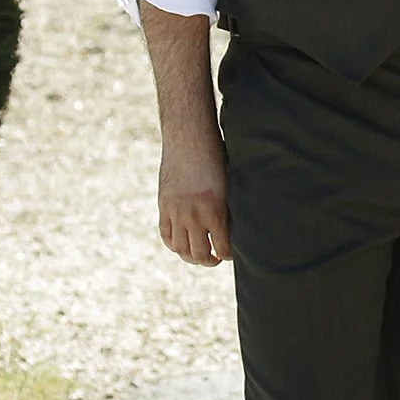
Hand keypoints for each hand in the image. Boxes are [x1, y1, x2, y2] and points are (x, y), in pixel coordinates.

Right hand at [158, 133, 230, 265]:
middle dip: (210, 261)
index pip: (222, 248)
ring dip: (191, 257)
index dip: (228, 256)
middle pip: (199, 254)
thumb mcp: (229, 184)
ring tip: (200, 255)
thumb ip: (228, 209)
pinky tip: (182, 244)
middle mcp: (194, 215)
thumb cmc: (217, 158)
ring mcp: (176, 212)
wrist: (190, 139)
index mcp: (216, 211)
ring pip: (181, 249)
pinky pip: (166, 235)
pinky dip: (174, 244)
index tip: (231, 255)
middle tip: (216, 258)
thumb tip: (235, 229)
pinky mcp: (164, 206)